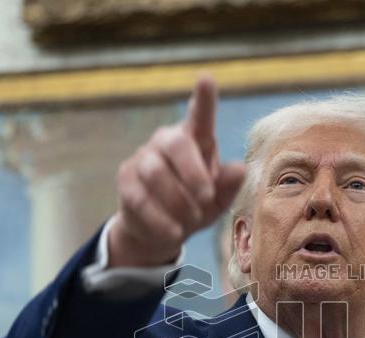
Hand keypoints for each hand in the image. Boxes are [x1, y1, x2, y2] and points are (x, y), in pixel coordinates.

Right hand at [109, 74, 245, 266]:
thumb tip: (239, 169)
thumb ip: (229, 185)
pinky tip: (173, 232)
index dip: (203, 98)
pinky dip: (160, 220)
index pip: (200, 116)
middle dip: (193, 174)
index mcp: (197, 140)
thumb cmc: (198, 206)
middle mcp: (167, 142)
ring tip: (191, 220)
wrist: (163, 230)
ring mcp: (143, 158)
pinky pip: (140, 198)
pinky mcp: (126, 180)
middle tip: (207, 198)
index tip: (206, 78)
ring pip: (155, 174)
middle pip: (175, 144)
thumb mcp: (220, 200)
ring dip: (177, 201)